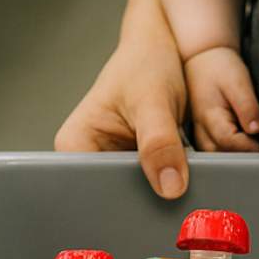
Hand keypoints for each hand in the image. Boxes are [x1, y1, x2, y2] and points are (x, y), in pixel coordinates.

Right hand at [55, 29, 189, 198]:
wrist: (162, 47)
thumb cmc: (146, 63)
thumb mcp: (154, 101)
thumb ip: (160, 143)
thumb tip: (169, 187)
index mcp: (74, 144)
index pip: (90, 191)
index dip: (120, 204)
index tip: (150, 211)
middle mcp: (87, 156)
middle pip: (112, 197)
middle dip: (143, 202)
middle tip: (175, 207)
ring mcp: (111, 161)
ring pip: (133, 194)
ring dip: (158, 196)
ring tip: (181, 195)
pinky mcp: (134, 163)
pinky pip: (149, 185)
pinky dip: (166, 184)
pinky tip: (184, 186)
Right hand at [184, 47, 258, 151]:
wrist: (204, 61)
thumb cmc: (220, 68)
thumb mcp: (237, 81)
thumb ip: (247, 106)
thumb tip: (256, 130)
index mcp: (209, 117)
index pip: (228, 142)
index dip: (248, 146)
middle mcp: (201, 131)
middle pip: (221, 157)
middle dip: (242, 157)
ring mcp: (201, 135)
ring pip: (217, 158)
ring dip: (236, 157)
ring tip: (255, 151)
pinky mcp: (205, 136)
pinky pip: (217, 152)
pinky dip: (230, 153)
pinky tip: (245, 148)